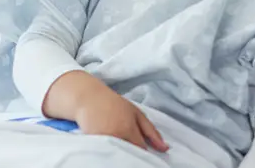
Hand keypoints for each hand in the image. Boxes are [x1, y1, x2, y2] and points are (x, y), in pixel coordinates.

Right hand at [42, 70, 169, 151]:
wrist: (88, 99)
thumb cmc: (114, 104)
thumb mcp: (136, 113)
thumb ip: (152, 131)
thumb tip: (165, 149)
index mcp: (128, 129)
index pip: (141, 150)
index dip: (143, 151)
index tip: (141, 149)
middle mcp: (116, 136)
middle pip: (129, 154)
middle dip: (132, 153)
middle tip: (129, 144)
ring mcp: (102, 140)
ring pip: (117, 155)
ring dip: (120, 152)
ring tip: (119, 142)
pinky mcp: (91, 144)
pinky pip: (104, 153)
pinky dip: (108, 151)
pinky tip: (108, 145)